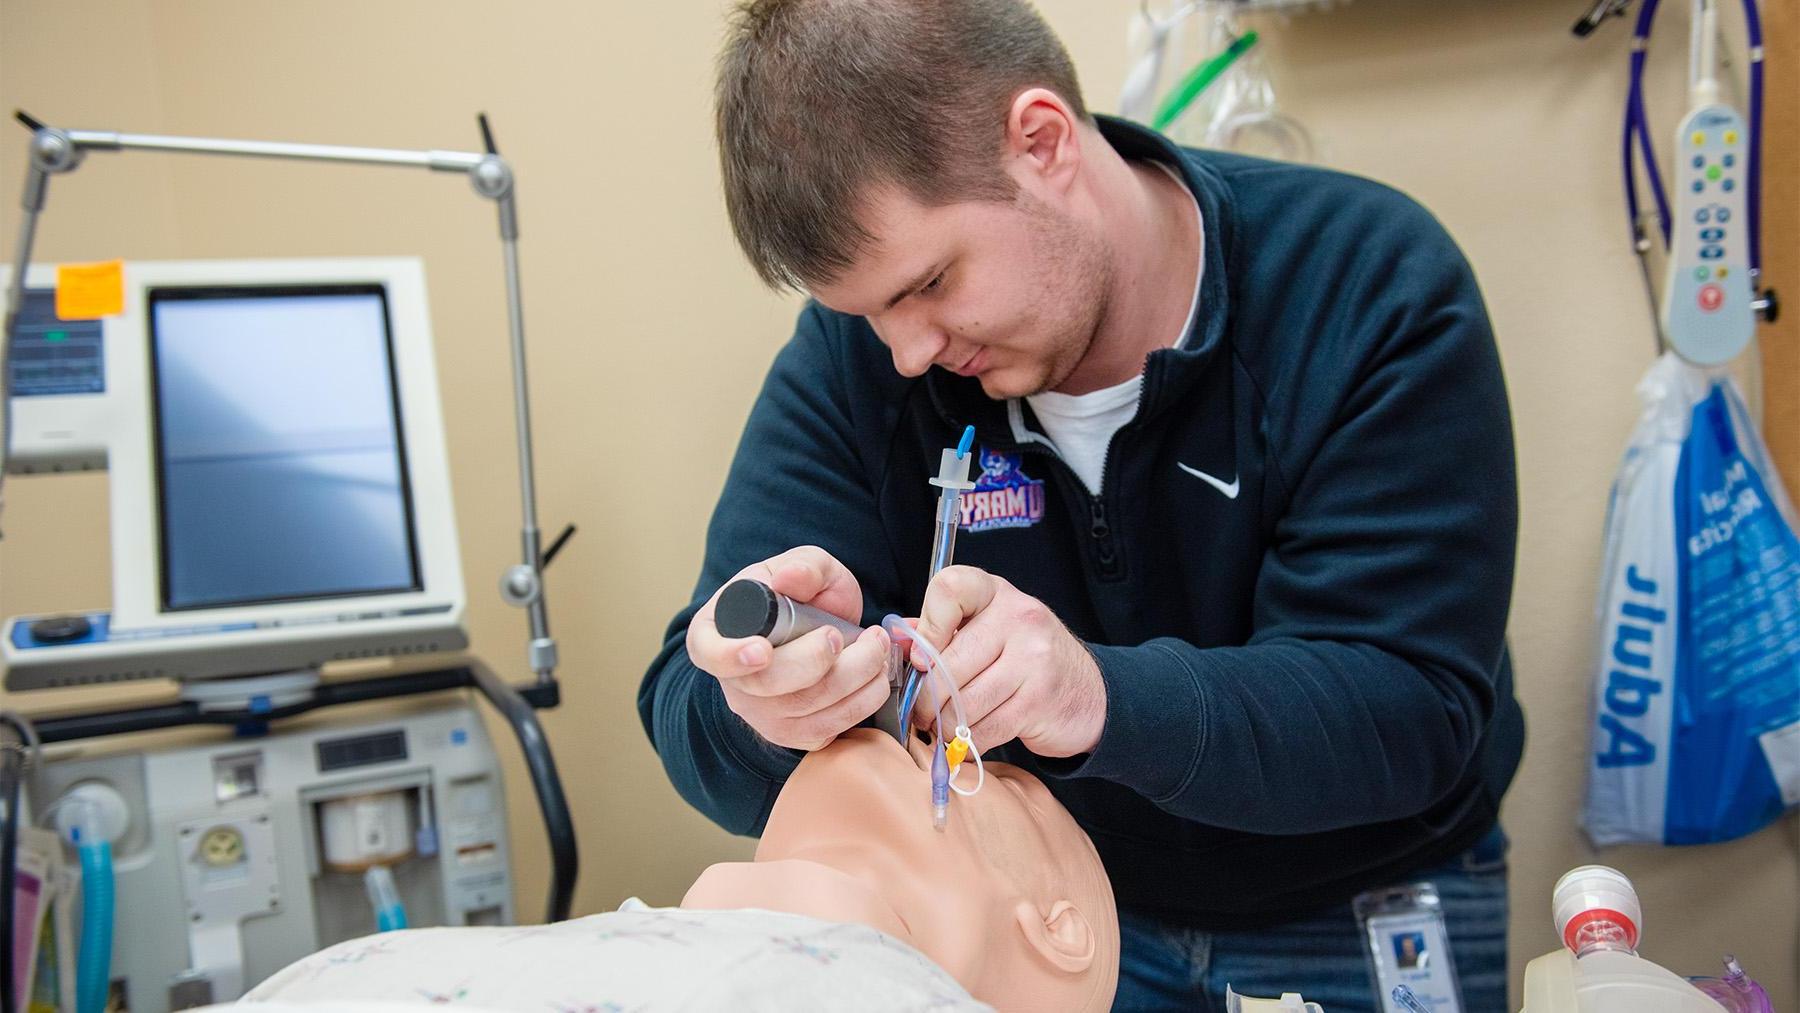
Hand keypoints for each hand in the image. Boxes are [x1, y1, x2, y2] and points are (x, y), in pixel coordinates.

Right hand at [686, 546, 893, 750]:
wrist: (822, 627)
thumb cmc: (801, 596)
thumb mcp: (803, 566)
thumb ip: (803, 567)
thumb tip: (790, 578)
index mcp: (715, 634)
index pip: (710, 654)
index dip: (731, 657)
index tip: (763, 651)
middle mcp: (734, 682)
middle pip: (768, 684)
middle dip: (815, 660)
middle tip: (841, 633)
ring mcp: (762, 714)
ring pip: (806, 709)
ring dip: (854, 676)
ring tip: (876, 645)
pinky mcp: (794, 734)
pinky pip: (829, 729)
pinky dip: (862, 701)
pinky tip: (876, 674)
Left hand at [906, 566, 1104, 757]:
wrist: (1087, 691)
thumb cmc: (1024, 658)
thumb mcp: (988, 629)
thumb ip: (942, 632)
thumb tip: (898, 642)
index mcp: (996, 593)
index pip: (950, 588)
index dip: (927, 626)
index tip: (921, 659)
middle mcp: (1019, 617)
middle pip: (949, 663)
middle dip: (926, 697)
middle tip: (919, 712)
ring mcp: (1034, 658)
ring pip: (965, 701)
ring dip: (945, 724)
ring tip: (941, 727)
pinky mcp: (1040, 699)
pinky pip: (986, 727)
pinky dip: (968, 740)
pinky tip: (967, 738)